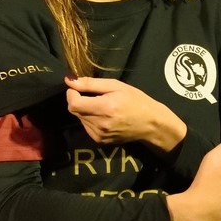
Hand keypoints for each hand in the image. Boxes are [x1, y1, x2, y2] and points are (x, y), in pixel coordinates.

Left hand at [65, 76, 186, 150]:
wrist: (151, 124)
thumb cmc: (136, 100)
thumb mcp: (116, 86)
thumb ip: (90, 83)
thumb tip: (69, 80)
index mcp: (104, 108)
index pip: (73, 103)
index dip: (72, 94)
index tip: (79, 88)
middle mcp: (99, 124)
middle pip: (75, 111)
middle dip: (79, 100)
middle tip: (94, 96)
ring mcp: (99, 135)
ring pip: (79, 118)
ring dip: (85, 110)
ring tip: (102, 106)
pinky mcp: (100, 141)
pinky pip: (86, 126)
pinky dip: (90, 119)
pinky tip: (103, 116)